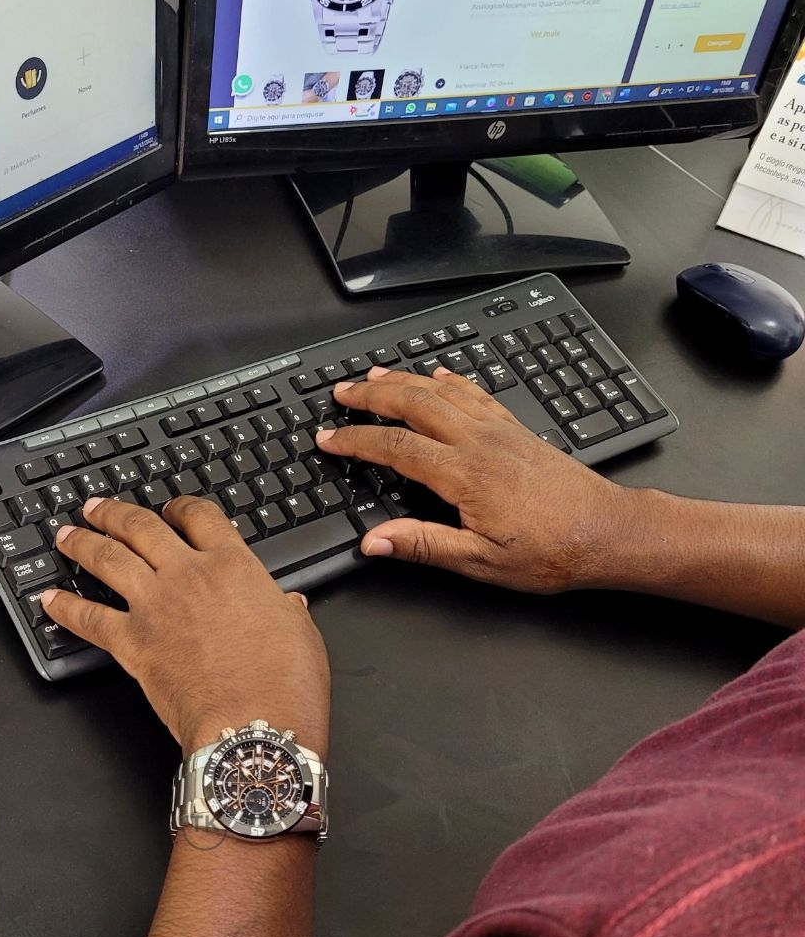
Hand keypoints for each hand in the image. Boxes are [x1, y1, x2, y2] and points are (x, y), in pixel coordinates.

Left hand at [40, 496, 330, 756]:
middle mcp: (188, 575)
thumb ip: (287, 610)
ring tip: (66, 535)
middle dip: (114, 513)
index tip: (171, 508)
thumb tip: (289, 603)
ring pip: (108, 559)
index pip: (200, 517)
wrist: (253, 727)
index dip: (181, 506)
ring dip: (83, 543)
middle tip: (97, 507)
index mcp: (234, 565)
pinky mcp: (132, 643)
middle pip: (141, 527)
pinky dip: (65, 607)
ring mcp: (155, 607)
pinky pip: (88, 618)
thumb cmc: (284, 685)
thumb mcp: (301, 634)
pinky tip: (49, 599)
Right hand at [316, 366, 641, 593]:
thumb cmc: (551, 552)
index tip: (328, 438)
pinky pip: (476, 393)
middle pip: (414, 403)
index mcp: (465, 474)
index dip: (355, 440)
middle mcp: (480, 442)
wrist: (608, 533)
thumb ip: (423, 545)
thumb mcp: (480, 561)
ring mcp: (500, 431)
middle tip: (341, 392)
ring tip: (374, 374)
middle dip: (371, 395)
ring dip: (404, 379)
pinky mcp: (516, 431)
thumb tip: (374, 541)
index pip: (395, 448)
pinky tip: (440, 374)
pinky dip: (451, 379)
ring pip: (443, 391)